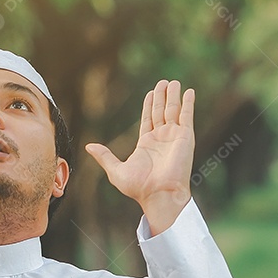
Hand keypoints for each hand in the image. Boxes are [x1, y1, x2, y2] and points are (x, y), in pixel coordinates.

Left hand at [86, 79, 194, 234]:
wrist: (159, 195)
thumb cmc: (139, 187)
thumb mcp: (116, 170)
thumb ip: (104, 156)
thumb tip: (89, 146)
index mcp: (146, 144)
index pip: (149, 119)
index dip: (149, 105)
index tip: (151, 93)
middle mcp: (162, 139)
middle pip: (161, 112)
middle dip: (162, 97)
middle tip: (163, 82)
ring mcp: (174, 137)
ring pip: (173, 111)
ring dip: (173, 96)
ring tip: (173, 82)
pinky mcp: (185, 137)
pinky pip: (187, 116)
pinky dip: (188, 103)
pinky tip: (189, 92)